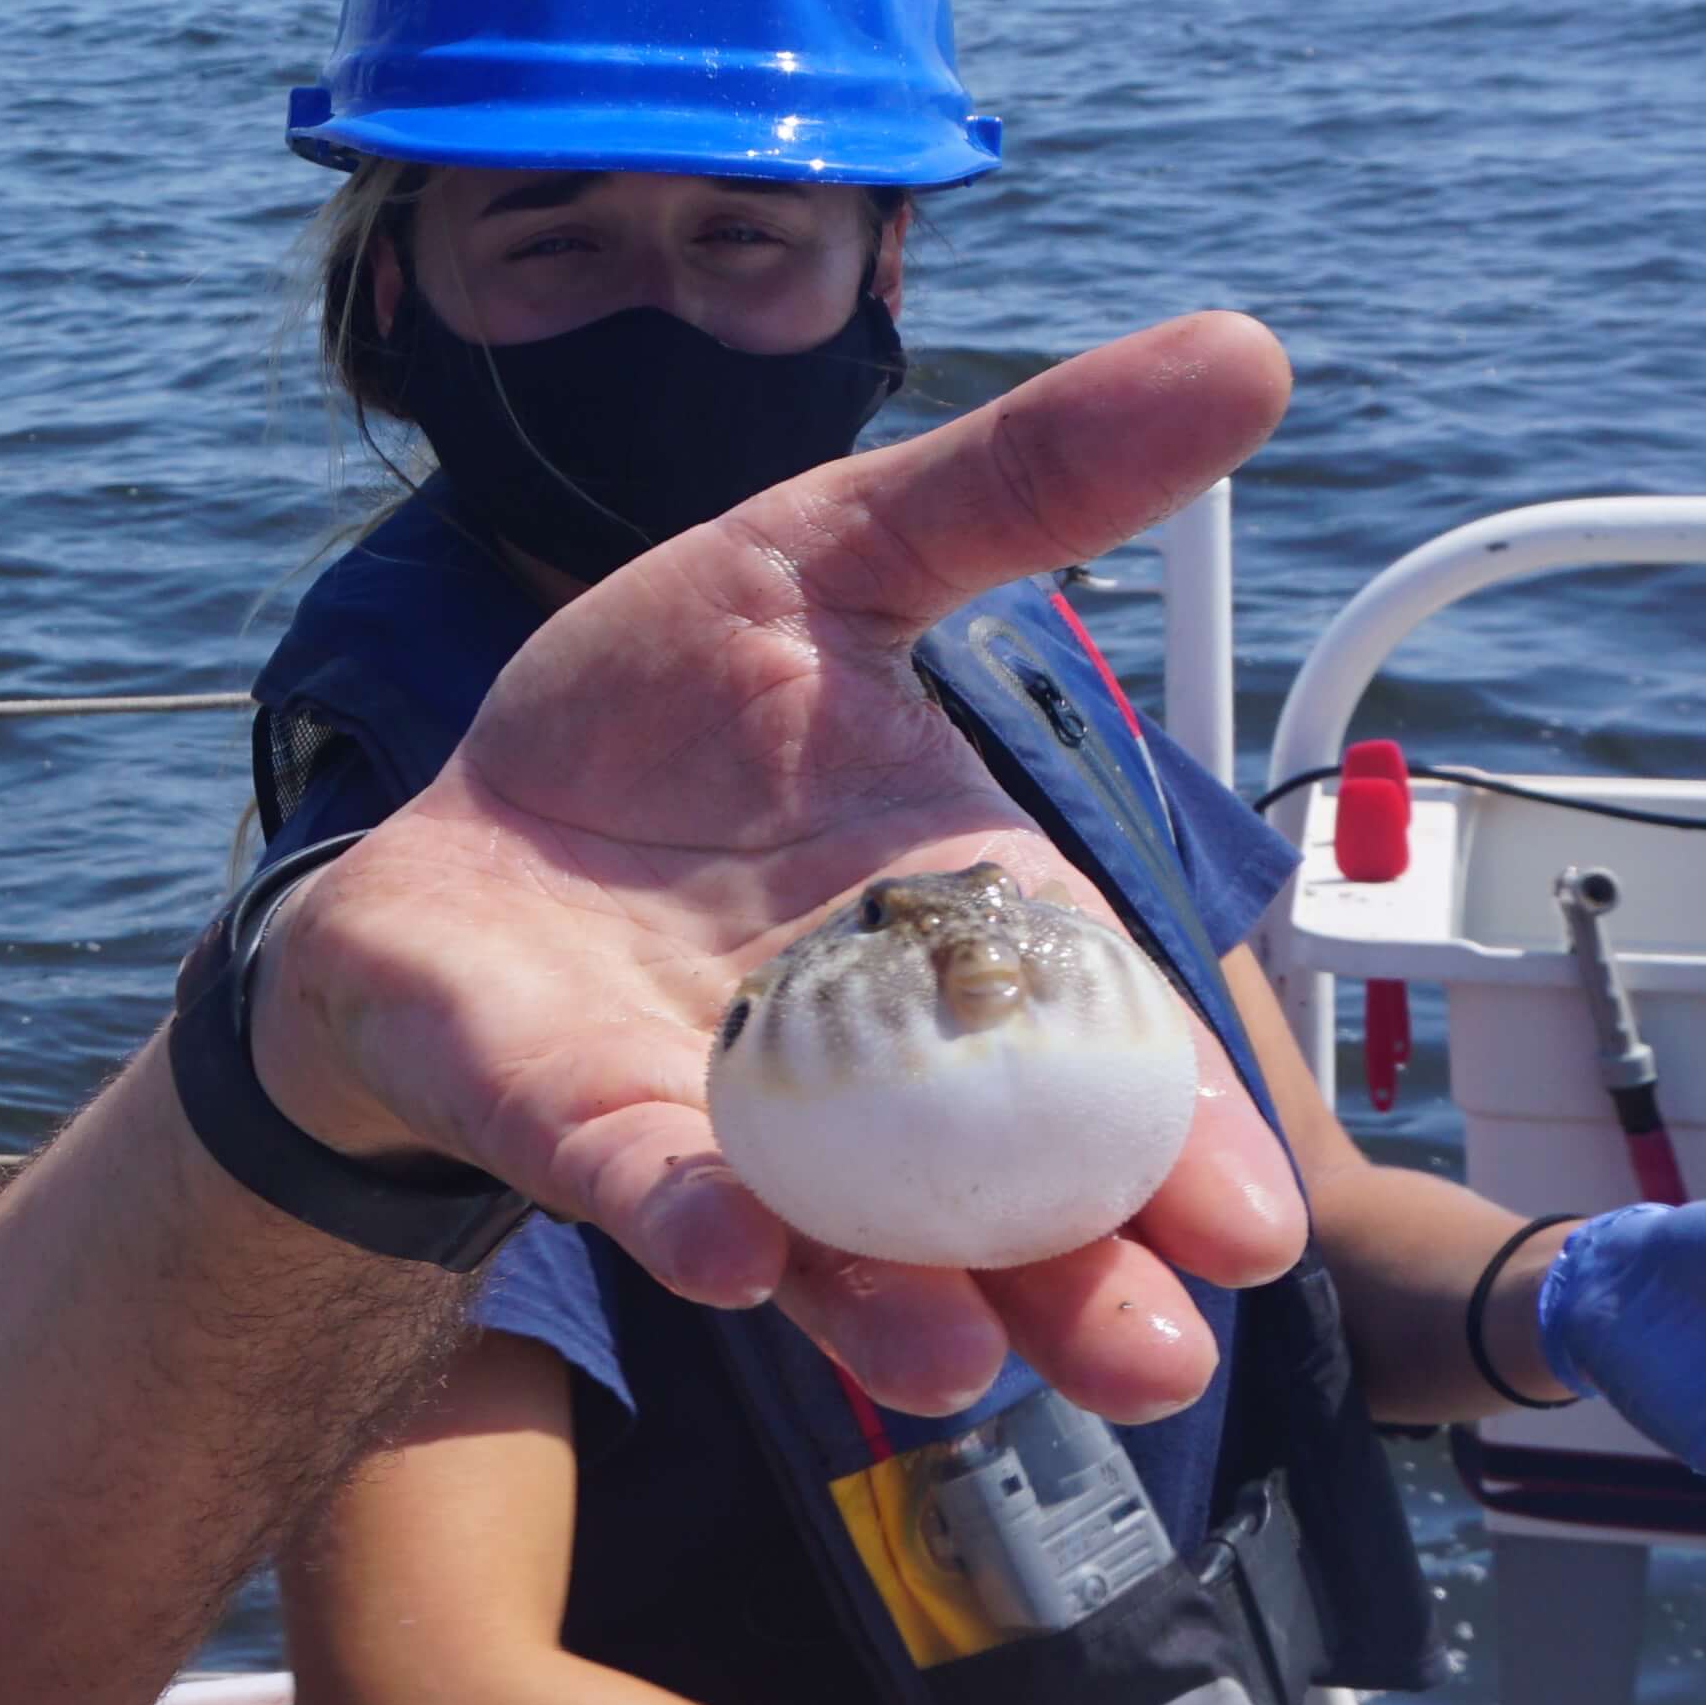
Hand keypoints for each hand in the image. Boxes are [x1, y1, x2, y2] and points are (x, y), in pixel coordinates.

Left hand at [253, 315, 1313, 1418]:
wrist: (455, 812)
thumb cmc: (669, 712)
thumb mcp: (835, 557)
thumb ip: (1024, 485)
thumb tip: (1250, 346)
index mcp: (960, 934)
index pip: (1099, 1056)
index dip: (1177, 1142)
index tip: (1250, 1223)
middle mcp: (865, 1067)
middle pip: (999, 1201)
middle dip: (1078, 1285)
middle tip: (1151, 1358)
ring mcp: (721, 1113)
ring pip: (833, 1241)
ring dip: (895, 1306)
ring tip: (947, 1354)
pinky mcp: (572, 1122)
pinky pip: (635, 1183)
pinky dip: (679, 1218)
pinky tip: (720, 1253)